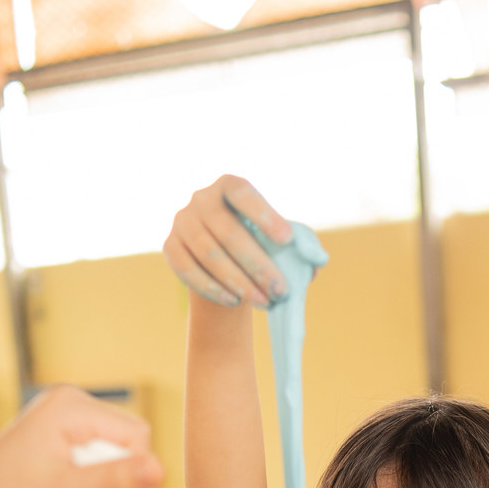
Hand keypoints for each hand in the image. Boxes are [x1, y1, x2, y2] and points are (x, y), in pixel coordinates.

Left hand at [0, 386, 163, 487]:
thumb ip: (116, 481)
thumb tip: (160, 470)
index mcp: (73, 405)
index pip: (136, 434)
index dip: (129, 470)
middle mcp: (69, 396)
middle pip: (126, 434)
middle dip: (115, 468)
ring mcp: (62, 405)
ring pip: (113, 440)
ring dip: (104, 469)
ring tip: (73, 487)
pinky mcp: (58, 419)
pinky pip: (96, 440)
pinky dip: (91, 465)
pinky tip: (68, 479)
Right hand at [164, 173, 292, 308]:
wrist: (223, 259)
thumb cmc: (260, 244)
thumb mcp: (280, 239)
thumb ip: (302, 244)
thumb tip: (318, 260)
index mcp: (229, 185)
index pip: (243, 193)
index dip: (264, 215)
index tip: (287, 240)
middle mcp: (201, 199)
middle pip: (227, 232)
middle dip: (257, 264)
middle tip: (280, 290)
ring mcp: (182, 222)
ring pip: (208, 254)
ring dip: (238, 282)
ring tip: (263, 302)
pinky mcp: (170, 247)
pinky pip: (188, 270)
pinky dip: (212, 288)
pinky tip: (234, 301)